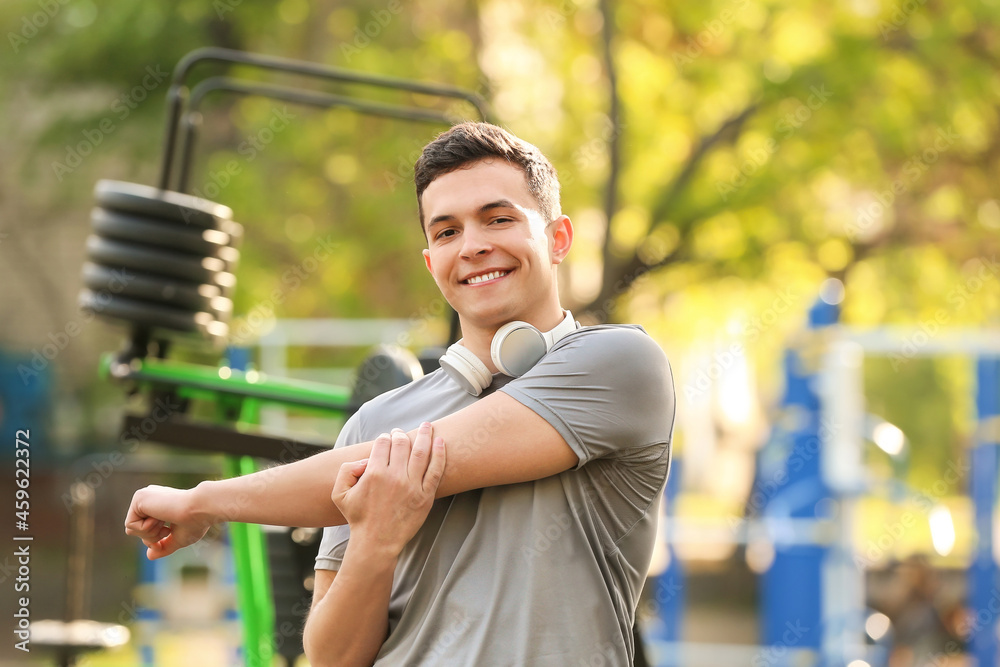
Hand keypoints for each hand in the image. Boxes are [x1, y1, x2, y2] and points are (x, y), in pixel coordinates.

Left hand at [124, 484, 213, 559]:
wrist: (201, 509)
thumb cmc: (196, 522)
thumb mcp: (179, 538)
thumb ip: (164, 545)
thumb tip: (149, 556)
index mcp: (159, 504)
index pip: (144, 527)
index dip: (152, 539)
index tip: (167, 536)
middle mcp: (150, 497)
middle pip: (135, 529)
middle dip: (150, 537)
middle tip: (167, 531)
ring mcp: (143, 496)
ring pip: (131, 528)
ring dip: (149, 533)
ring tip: (165, 523)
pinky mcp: (139, 498)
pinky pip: (130, 524)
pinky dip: (146, 529)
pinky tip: (161, 517)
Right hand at [331, 423, 445, 555]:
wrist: (376, 543)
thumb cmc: (358, 517)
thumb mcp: (339, 494)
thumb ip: (346, 470)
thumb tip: (366, 460)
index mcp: (374, 473)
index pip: (382, 443)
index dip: (384, 437)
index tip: (386, 438)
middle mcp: (394, 477)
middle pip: (401, 444)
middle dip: (400, 434)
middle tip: (401, 433)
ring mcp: (412, 486)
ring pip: (421, 452)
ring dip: (424, 435)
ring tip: (426, 425)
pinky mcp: (425, 496)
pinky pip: (435, 470)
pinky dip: (439, 453)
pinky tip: (440, 442)